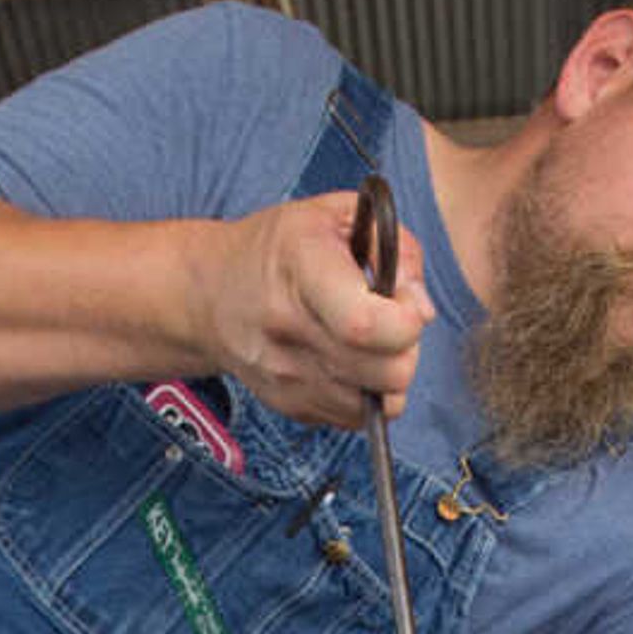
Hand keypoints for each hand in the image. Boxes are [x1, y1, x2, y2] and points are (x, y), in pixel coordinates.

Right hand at [193, 192, 425, 429]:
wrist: (211, 294)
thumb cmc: (282, 249)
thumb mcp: (337, 215)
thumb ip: (394, 246)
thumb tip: (421, 309)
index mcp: (299, 266)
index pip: (365, 324)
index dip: (406, 320)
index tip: (407, 300)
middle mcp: (286, 328)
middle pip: (385, 372)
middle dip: (407, 348)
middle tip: (391, 320)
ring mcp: (285, 376)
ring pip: (377, 403)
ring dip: (390, 375)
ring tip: (370, 341)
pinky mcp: (291, 406)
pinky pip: (357, 417)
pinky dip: (367, 394)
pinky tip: (349, 361)